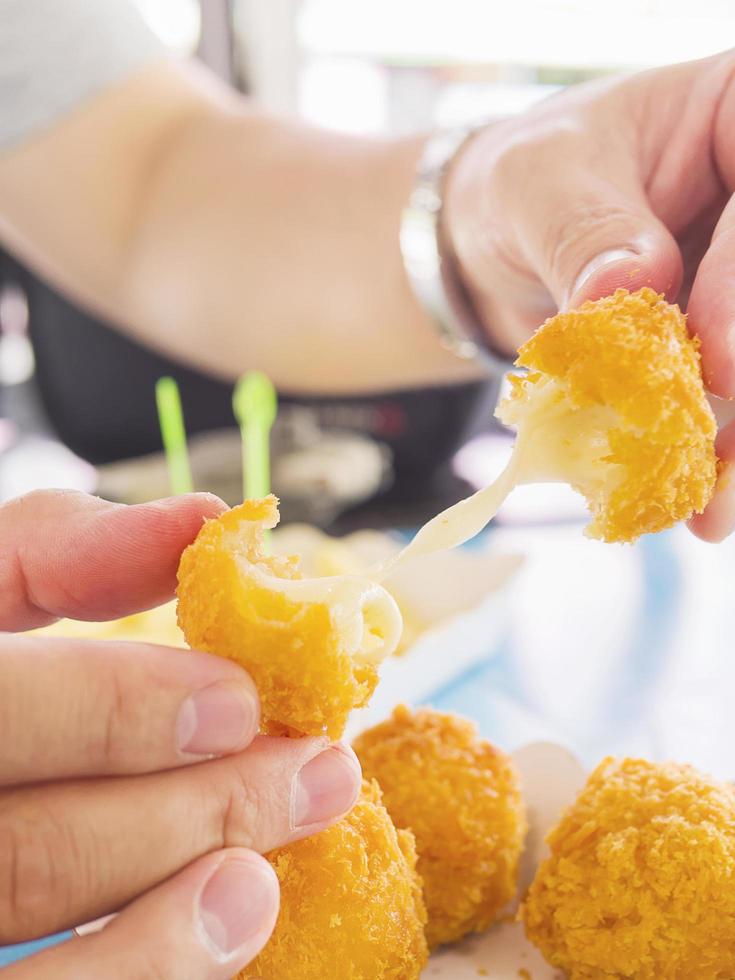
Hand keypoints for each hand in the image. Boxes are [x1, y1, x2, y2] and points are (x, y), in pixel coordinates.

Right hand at [0, 490, 360, 978]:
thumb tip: (199, 520)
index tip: (240, 702)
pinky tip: (225, 927)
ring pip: (31, 921)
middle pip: (27, 850)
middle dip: (187, 815)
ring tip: (265, 876)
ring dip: (169, 920)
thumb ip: (58, 550)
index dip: (114, 711)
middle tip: (314, 776)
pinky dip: (137, 972)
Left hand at [445, 49, 734, 541]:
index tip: (714, 362)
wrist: (489, 242)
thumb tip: (626, 289)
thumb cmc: (517, 183)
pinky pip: (729, 402)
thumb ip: (583, 232)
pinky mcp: (722, 341)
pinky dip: (714, 458)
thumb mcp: (534, 185)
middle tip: (724, 453)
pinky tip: (699, 507)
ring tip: (711, 506)